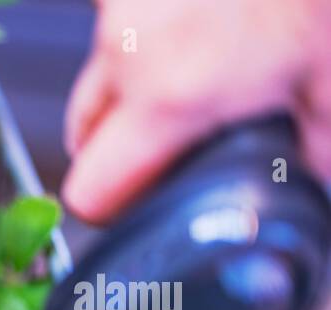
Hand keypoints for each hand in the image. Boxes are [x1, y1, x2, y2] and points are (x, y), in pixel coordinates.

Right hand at [63, 0, 330, 222]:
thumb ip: (318, 135)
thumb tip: (314, 174)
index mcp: (171, 94)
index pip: (91, 192)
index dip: (113, 208)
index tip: (139, 204)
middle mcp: (129, 51)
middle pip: (83, 134)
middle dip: (119, 145)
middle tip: (173, 139)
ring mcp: (120, 6)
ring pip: (104, 71)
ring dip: (136, 82)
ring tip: (200, 62)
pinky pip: (123, 23)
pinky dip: (153, 30)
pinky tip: (204, 18)